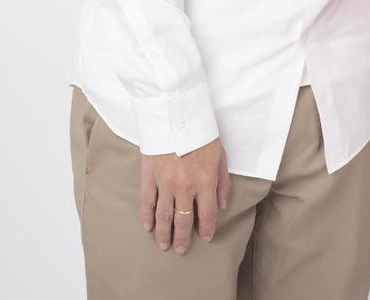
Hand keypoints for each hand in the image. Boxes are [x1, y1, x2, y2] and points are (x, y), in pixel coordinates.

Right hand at [140, 138, 229, 254]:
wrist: (176, 117)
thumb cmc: (202, 136)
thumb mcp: (221, 156)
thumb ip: (222, 183)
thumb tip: (222, 205)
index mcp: (204, 181)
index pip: (206, 213)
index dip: (206, 229)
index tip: (205, 238)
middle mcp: (185, 186)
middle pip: (183, 220)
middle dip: (182, 238)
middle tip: (180, 250)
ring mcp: (164, 183)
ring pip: (164, 215)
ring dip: (163, 233)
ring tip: (163, 245)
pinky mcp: (149, 177)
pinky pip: (147, 202)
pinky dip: (147, 216)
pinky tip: (148, 227)